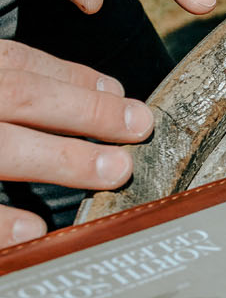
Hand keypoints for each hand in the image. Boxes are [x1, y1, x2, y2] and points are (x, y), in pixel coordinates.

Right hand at [0, 40, 152, 244]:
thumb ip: (32, 82)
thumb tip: (111, 91)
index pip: (21, 65)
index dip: (76, 80)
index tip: (124, 95)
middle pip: (21, 96)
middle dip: (85, 111)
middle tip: (140, 128)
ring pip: (3, 147)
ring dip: (62, 158)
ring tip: (116, 172)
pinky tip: (35, 231)